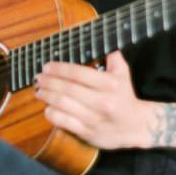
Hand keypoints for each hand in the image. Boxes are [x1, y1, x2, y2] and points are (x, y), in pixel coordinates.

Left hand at [34, 50, 156, 149]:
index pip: (79, 74)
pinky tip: (47, 108)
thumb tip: (104, 41)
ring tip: (39, 90)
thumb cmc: (125, 97)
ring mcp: (95, 119)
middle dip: (49, 82)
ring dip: (47, 96)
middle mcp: (102, 102)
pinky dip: (53, 114)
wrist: (137, 126)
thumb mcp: (123, 75)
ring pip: (64, 105)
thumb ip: (113, 58)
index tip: (47, 67)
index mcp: (110, 85)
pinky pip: (65, 123)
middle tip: (38, 77)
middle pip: (68, 89)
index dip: (59, 69)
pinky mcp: (89, 133)